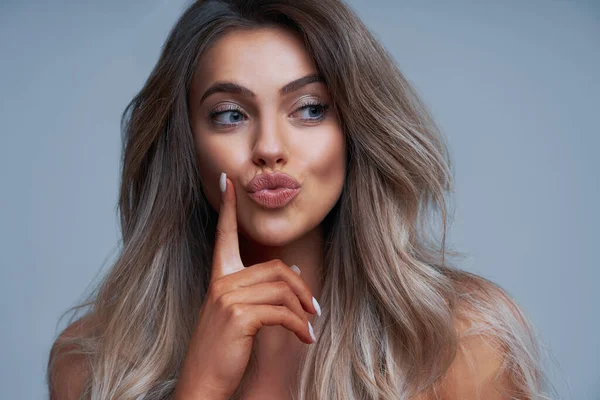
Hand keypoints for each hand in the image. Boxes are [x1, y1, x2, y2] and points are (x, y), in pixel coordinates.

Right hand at [173, 172, 319, 399]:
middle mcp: (222, 282)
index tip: (227, 180)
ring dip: (303, 311)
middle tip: (314, 309)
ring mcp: (228, 297)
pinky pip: (283, 312)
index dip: (227, 208)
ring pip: (283, 289)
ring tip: (309, 328)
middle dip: (302, 289)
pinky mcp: (239, 315)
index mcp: (219, 278)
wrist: (204, 382)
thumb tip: (297, 272)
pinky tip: (305, 339)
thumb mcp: (239, 315)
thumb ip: (261, 291)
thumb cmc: (223, 350)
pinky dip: (300, 327)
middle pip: (277, 268)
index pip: (224, 235)